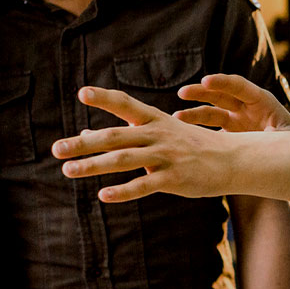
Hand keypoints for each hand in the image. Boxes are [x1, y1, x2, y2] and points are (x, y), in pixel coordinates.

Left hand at [52, 87, 240, 201]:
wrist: (233, 160)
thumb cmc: (192, 146)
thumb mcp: (161, 134)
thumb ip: (124, 135)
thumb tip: (83, 136)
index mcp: (155, 120)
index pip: (126, 105)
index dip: (105, 98)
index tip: (82, 93)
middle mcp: (158, 135)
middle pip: (115, 137)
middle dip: (83, 144)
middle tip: (56, 149)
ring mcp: (166, 157)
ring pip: (124, 160)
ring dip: (94, 165)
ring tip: (68, 170)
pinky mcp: (175, 178)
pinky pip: (144, 185)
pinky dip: (123, 191)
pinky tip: (104, 196)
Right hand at [175, 75, 289, 133]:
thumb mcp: (289, 138)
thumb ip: (275, 134)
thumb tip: (266, 135)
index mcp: (263, 102)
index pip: (240, 86)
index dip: (223, 82)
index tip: (205, 81)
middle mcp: (247, 108)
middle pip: (221, 94)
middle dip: (202, 92)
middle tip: (183, 92)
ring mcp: (238, 121)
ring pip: (212, 113)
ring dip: (194, 114)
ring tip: (176, 118)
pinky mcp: (231, 135)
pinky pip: (212, 131)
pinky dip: (198, 132)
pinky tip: (183, 135)